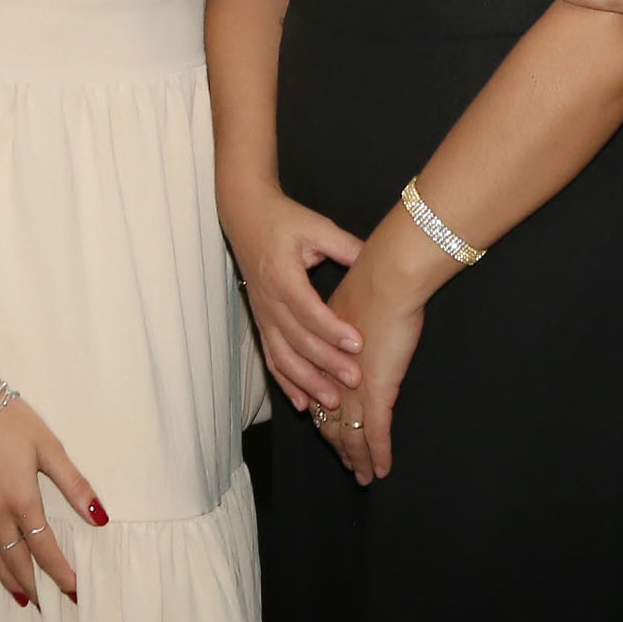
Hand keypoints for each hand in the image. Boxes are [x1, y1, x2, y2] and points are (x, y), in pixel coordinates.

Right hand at [0, 391, 105, 607]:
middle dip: (33, 584)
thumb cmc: (9, 419)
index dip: (60, 572)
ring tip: (21, 596)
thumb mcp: (49, 448)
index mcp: (21, 499)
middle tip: (46, 603)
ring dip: (7, 579)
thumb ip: (75, 486)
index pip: (44, 548)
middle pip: (15, 559)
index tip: (73, 590)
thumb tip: (99, 516)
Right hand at [221, 186, 365, 413]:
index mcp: (282, 275)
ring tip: (332, 401)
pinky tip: (303, 404)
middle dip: (326, 363)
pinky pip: (271, 358)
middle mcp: (268, 300)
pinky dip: (286, 383)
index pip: (307, 309)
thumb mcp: (316, 226)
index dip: (332, 329)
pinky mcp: (261, 322)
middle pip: (296, 339)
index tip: (358, 343)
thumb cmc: (284, 219)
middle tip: (355, 380)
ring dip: (306, 382)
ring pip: (282, 357)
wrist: (245, 216)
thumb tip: (377, 261)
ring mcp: (262, 314)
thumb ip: (345, 246)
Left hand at [318, 247, 425, 483]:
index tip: (332, 434)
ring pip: (351, 436)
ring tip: (364, 477)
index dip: (325, 420)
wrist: (387, 279)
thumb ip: (351, 322)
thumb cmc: (374, 283)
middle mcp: (332, 376)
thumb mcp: (352, 305)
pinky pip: (377, 435)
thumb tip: (359, 324)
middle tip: (349, 466)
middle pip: (331, 424)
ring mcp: (353, 386)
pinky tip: (382, 470)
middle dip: (340, 448)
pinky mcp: (376, 391)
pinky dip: (378, 456)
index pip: (318, 398)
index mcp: (323, 357)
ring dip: (358, 460)